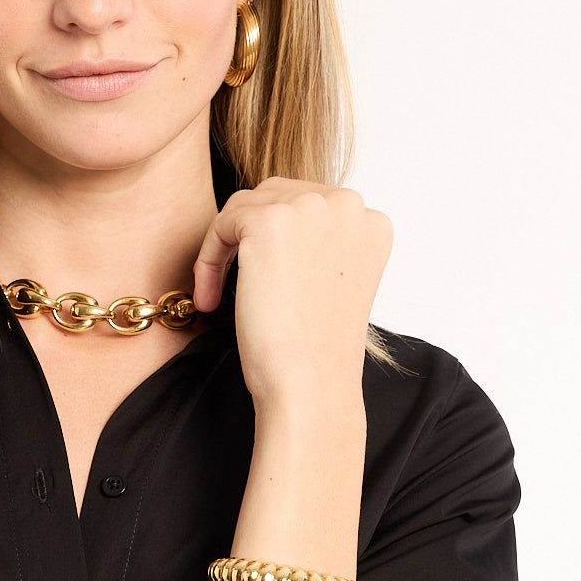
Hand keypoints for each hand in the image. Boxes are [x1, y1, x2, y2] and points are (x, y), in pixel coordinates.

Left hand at [192, 178, 392, 409]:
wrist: (310, 384)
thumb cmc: (316, 349)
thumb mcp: (332, 284)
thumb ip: (318, 245)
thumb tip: (276, 228)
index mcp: (372, 223)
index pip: (308, 206)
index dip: (276, 242)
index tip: (263, 281)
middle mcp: (348, 206)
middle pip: (276, 196)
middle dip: (248, 238)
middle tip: (233, 285)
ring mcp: (311, 208)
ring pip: (246, 206)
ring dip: (226, 248)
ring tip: (219, 294)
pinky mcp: (270, 221)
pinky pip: (222, 224)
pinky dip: (208, 259)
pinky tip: (210, 299)